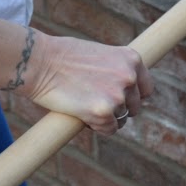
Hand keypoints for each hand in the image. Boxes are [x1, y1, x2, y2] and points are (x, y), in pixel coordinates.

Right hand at [24, 32, 152, 134]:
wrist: (40, 62)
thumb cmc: (63, 56)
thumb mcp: (100, 55)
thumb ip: (116, 70)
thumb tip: (125, 92)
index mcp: (131, 59)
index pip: (146, 89)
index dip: (132, 97)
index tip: (119, 100)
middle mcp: (129, 76)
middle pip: (134, 107)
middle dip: (118, 109)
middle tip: (95, 103)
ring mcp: (118, 95)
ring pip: (121, 120)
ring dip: (106, 118)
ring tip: (85, 105)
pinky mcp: (103, 112)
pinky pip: (108, 130)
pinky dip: (97, 127)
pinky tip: (82, 115)